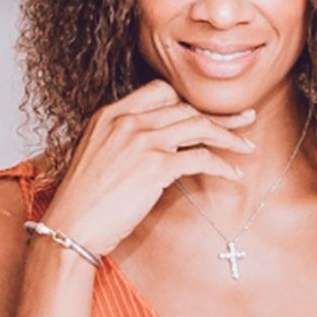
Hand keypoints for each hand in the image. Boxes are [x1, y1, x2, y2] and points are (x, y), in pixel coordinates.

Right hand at [44, 79, 257, 257]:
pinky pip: (200, 158)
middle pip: (184, 107)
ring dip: (227, 136)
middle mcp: (128, 121)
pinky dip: (221, 165)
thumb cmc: (82, 200)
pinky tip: (231, 173)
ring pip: (198, 126)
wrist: (71, 225)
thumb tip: (152, 145)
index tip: (204, 112)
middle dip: (218, 116)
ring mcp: (143, 141)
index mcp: (110, 114)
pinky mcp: (156, 166)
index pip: (159, 91)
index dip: (186, 101)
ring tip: (245, 147)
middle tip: (242, 121)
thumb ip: (121, 140)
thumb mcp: (96, 154)